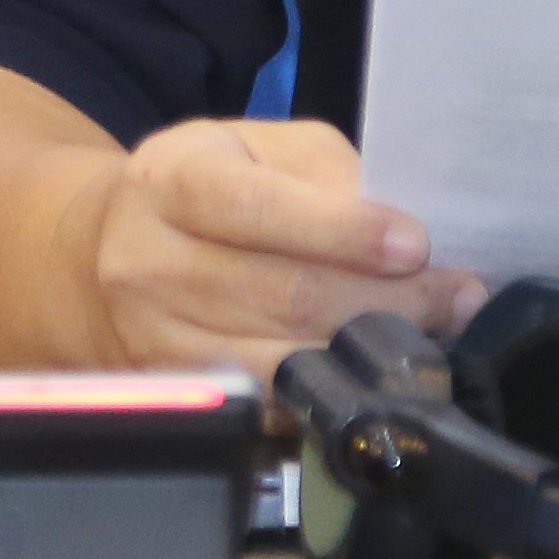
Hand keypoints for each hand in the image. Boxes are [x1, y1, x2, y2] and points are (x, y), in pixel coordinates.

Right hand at [68, 118, 485, 384]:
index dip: (342, 230)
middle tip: (458, 297)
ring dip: (367, 355)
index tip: (416, 244)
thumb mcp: (258, 149)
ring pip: (279, 361)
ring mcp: (154, 341)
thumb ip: (326, 176)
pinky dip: (328, 396)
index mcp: (170, 180)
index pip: (256, 207)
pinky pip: (265, 409)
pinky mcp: (176, 398)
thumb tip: (401, 235)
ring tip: (432, 339)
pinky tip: (372, 377)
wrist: (100, 256)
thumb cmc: (209, 188)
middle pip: (281, 293)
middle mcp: (147, 263)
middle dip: (386, 299)